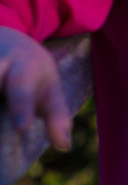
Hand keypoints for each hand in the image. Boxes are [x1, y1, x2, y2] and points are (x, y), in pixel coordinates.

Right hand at [0, 28, 71, 151]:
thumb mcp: (49, 89)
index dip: (21, 106)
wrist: (7, 38)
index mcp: (22, 67)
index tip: (23, 126)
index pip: (21, 87)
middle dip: (6, 93)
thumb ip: (56, 116)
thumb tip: (64, 146)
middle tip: (10, 127)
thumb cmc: (32, 73)